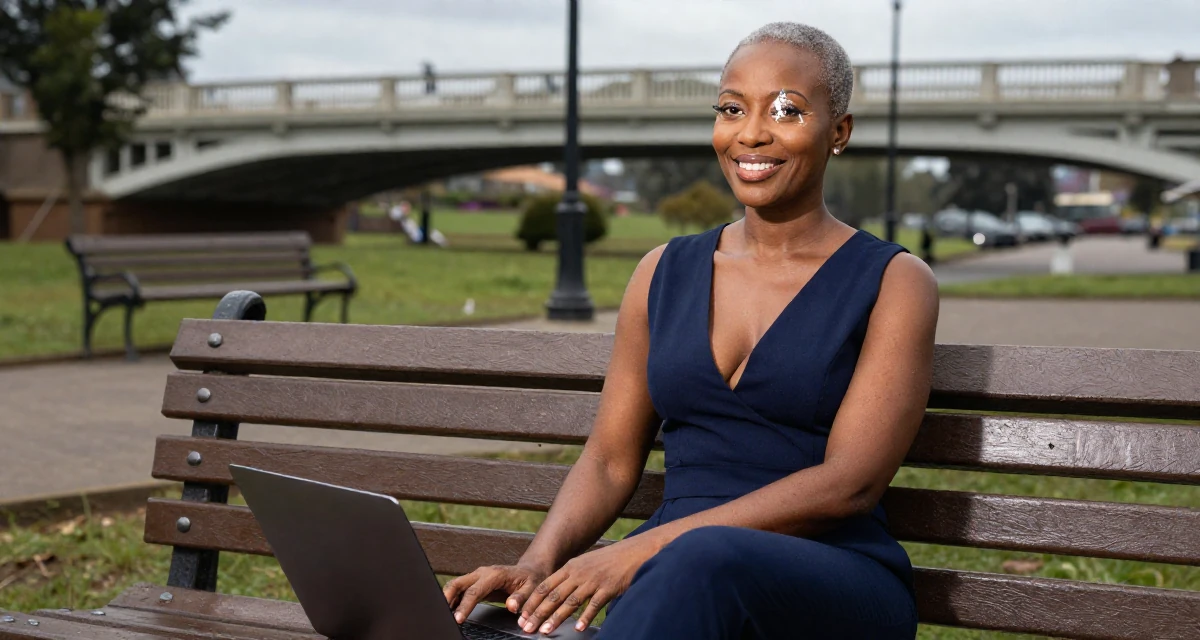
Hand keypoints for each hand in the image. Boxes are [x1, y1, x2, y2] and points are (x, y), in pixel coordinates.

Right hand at [443, 562, 548, 624]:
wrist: (530, 571)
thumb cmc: (531, 579)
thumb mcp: (532, 588)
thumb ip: (522, 597)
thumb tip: (511, 606)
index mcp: (494, 575)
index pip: (474, 591)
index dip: (464, 606)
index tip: (458, 619)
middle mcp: (482, 573)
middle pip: (458, 583)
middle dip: (446, 597)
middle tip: (441, 614)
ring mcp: (477, 577)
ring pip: (455, 585)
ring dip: (446, 598)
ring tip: (441, 613)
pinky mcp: (475, 583)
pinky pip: (459, 590)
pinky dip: (452, 599)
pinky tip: (448, 610)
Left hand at [518, 536, 659, 634]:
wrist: (635, 552)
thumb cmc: (610, 561)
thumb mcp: (587, 564)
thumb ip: (572, 577)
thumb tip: (557, 595)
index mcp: (571, 567)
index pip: (545, 586)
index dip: (532, 601)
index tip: (521, 615)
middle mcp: (579, 573)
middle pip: (553, 596)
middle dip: (538, 613)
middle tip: (527, 627)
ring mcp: (593, 580)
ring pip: (570, 602)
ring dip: (556, 618)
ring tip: (545, 631)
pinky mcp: (608, 587)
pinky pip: (594, 605)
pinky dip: (585, 617)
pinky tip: (578, 628)